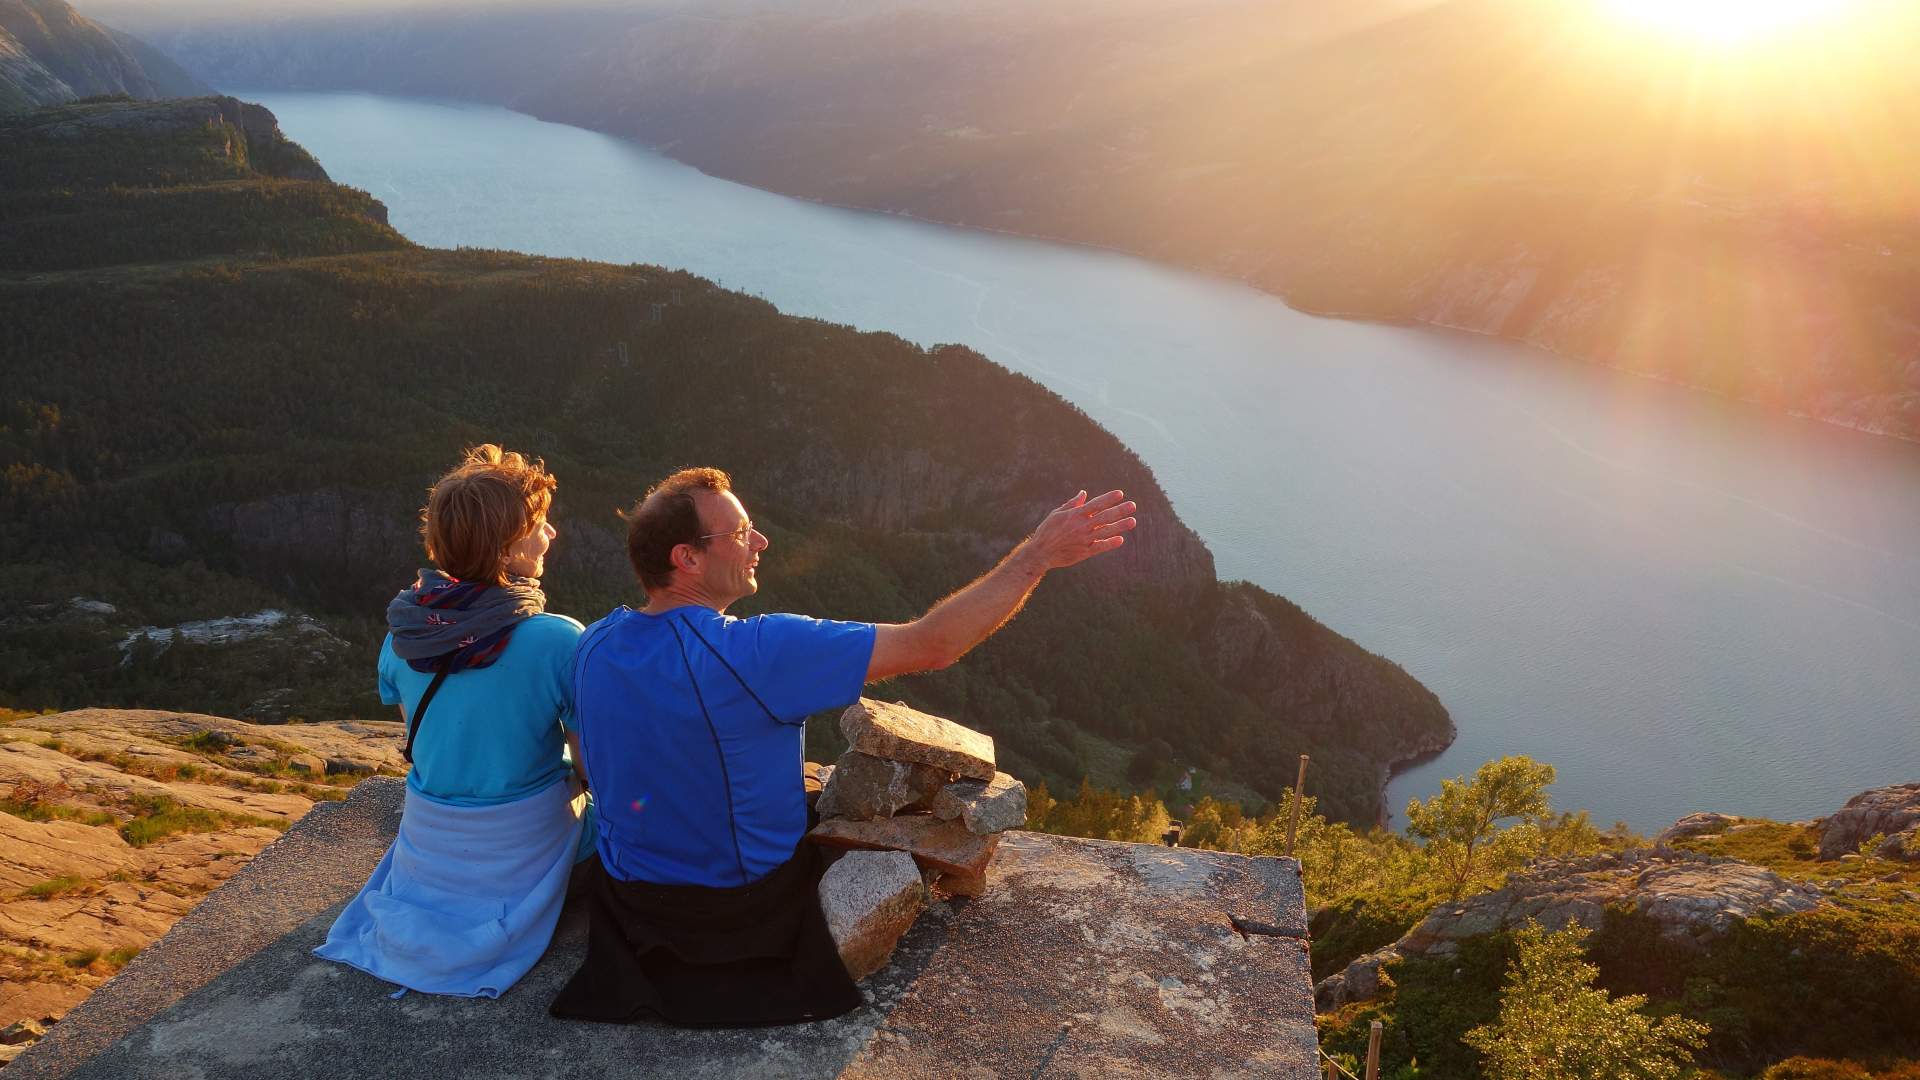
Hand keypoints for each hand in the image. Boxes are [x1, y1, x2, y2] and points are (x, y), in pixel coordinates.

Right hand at [1021, 489, 1136, 570]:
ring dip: (1120, 526)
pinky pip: (1100, 547)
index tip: (1120, 494)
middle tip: (1133, 505)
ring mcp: (1084, 540)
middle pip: (1104, 517)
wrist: (1040, 553)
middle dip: (1119, 510)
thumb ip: (1072, 504)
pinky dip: (1110, 543)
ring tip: (1132, 521)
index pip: (1095, 504)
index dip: (1108, 499)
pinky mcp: (1084, 552)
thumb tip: (1084, 493)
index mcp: (1075, 515)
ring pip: (1105, 531)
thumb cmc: (1047, 531)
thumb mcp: (1057, 514)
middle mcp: (1081, 526)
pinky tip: (1120, 540)